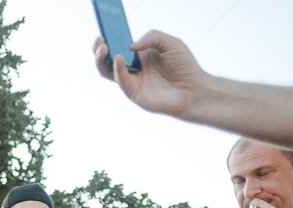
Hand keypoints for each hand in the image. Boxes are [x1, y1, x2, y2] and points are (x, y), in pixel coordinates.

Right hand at [92, 30, 207, 116]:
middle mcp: (132, 68)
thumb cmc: (183, 66)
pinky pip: (121, 81)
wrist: (193, 89)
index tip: (103, 30)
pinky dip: (118, 69)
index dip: (108, 38)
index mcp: (138, 55)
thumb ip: (152, 37)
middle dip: (99, 49)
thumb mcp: (171, 43)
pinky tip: (118, 58)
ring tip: (103, 47)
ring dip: (101, 59)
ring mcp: (131, 81)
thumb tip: (130, 46)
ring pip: (107, 71)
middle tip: (99, 39)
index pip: (118, 46)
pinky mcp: (134, 93)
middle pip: (106, 59)